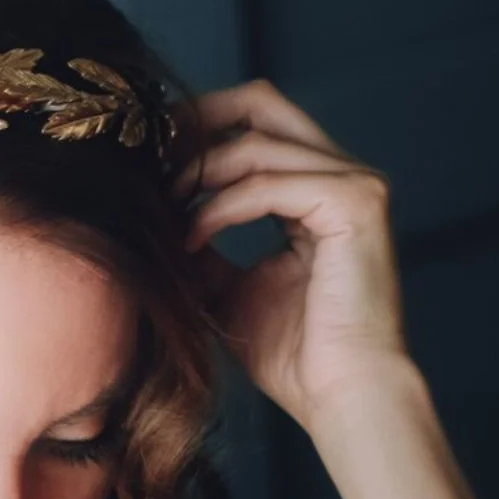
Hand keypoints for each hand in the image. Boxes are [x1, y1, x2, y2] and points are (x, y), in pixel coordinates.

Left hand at [171, 79, 408, 432]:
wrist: (338, 396)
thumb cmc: (290, 353)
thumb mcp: (221, 286)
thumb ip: (198, 240)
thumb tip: (147, 210)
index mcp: (315, 188)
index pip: (252, 125)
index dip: (194, 131)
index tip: (143, 159)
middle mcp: (341, 175)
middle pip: (261, 102)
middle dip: (194, 123)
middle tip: (146, 158)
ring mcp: (354, 184)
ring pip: (254, 144)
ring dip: (195, 176)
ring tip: (160, 212)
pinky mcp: (355, 204)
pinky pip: (266, 184)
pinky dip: (218, 209)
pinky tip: (189, 239)